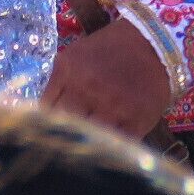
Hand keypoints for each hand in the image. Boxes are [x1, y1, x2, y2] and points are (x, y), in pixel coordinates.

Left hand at [39, 19, 172, 140]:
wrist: (152, 45)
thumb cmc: (108, 50)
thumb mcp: (74, 57)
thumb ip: (58, 83)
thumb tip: (41, 114)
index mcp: (68, 71)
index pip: (46, 109)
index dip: (44, 122)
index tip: (46, 130)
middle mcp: (88, 90)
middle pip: (64, 126)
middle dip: (62, 135)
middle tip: (62, 143)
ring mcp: (113, 108)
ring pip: (88, 139)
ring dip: (84, 144)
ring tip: (82, 149)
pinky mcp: (135, 122)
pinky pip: (114, 146)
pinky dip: (107, 149)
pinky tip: (104, 148)